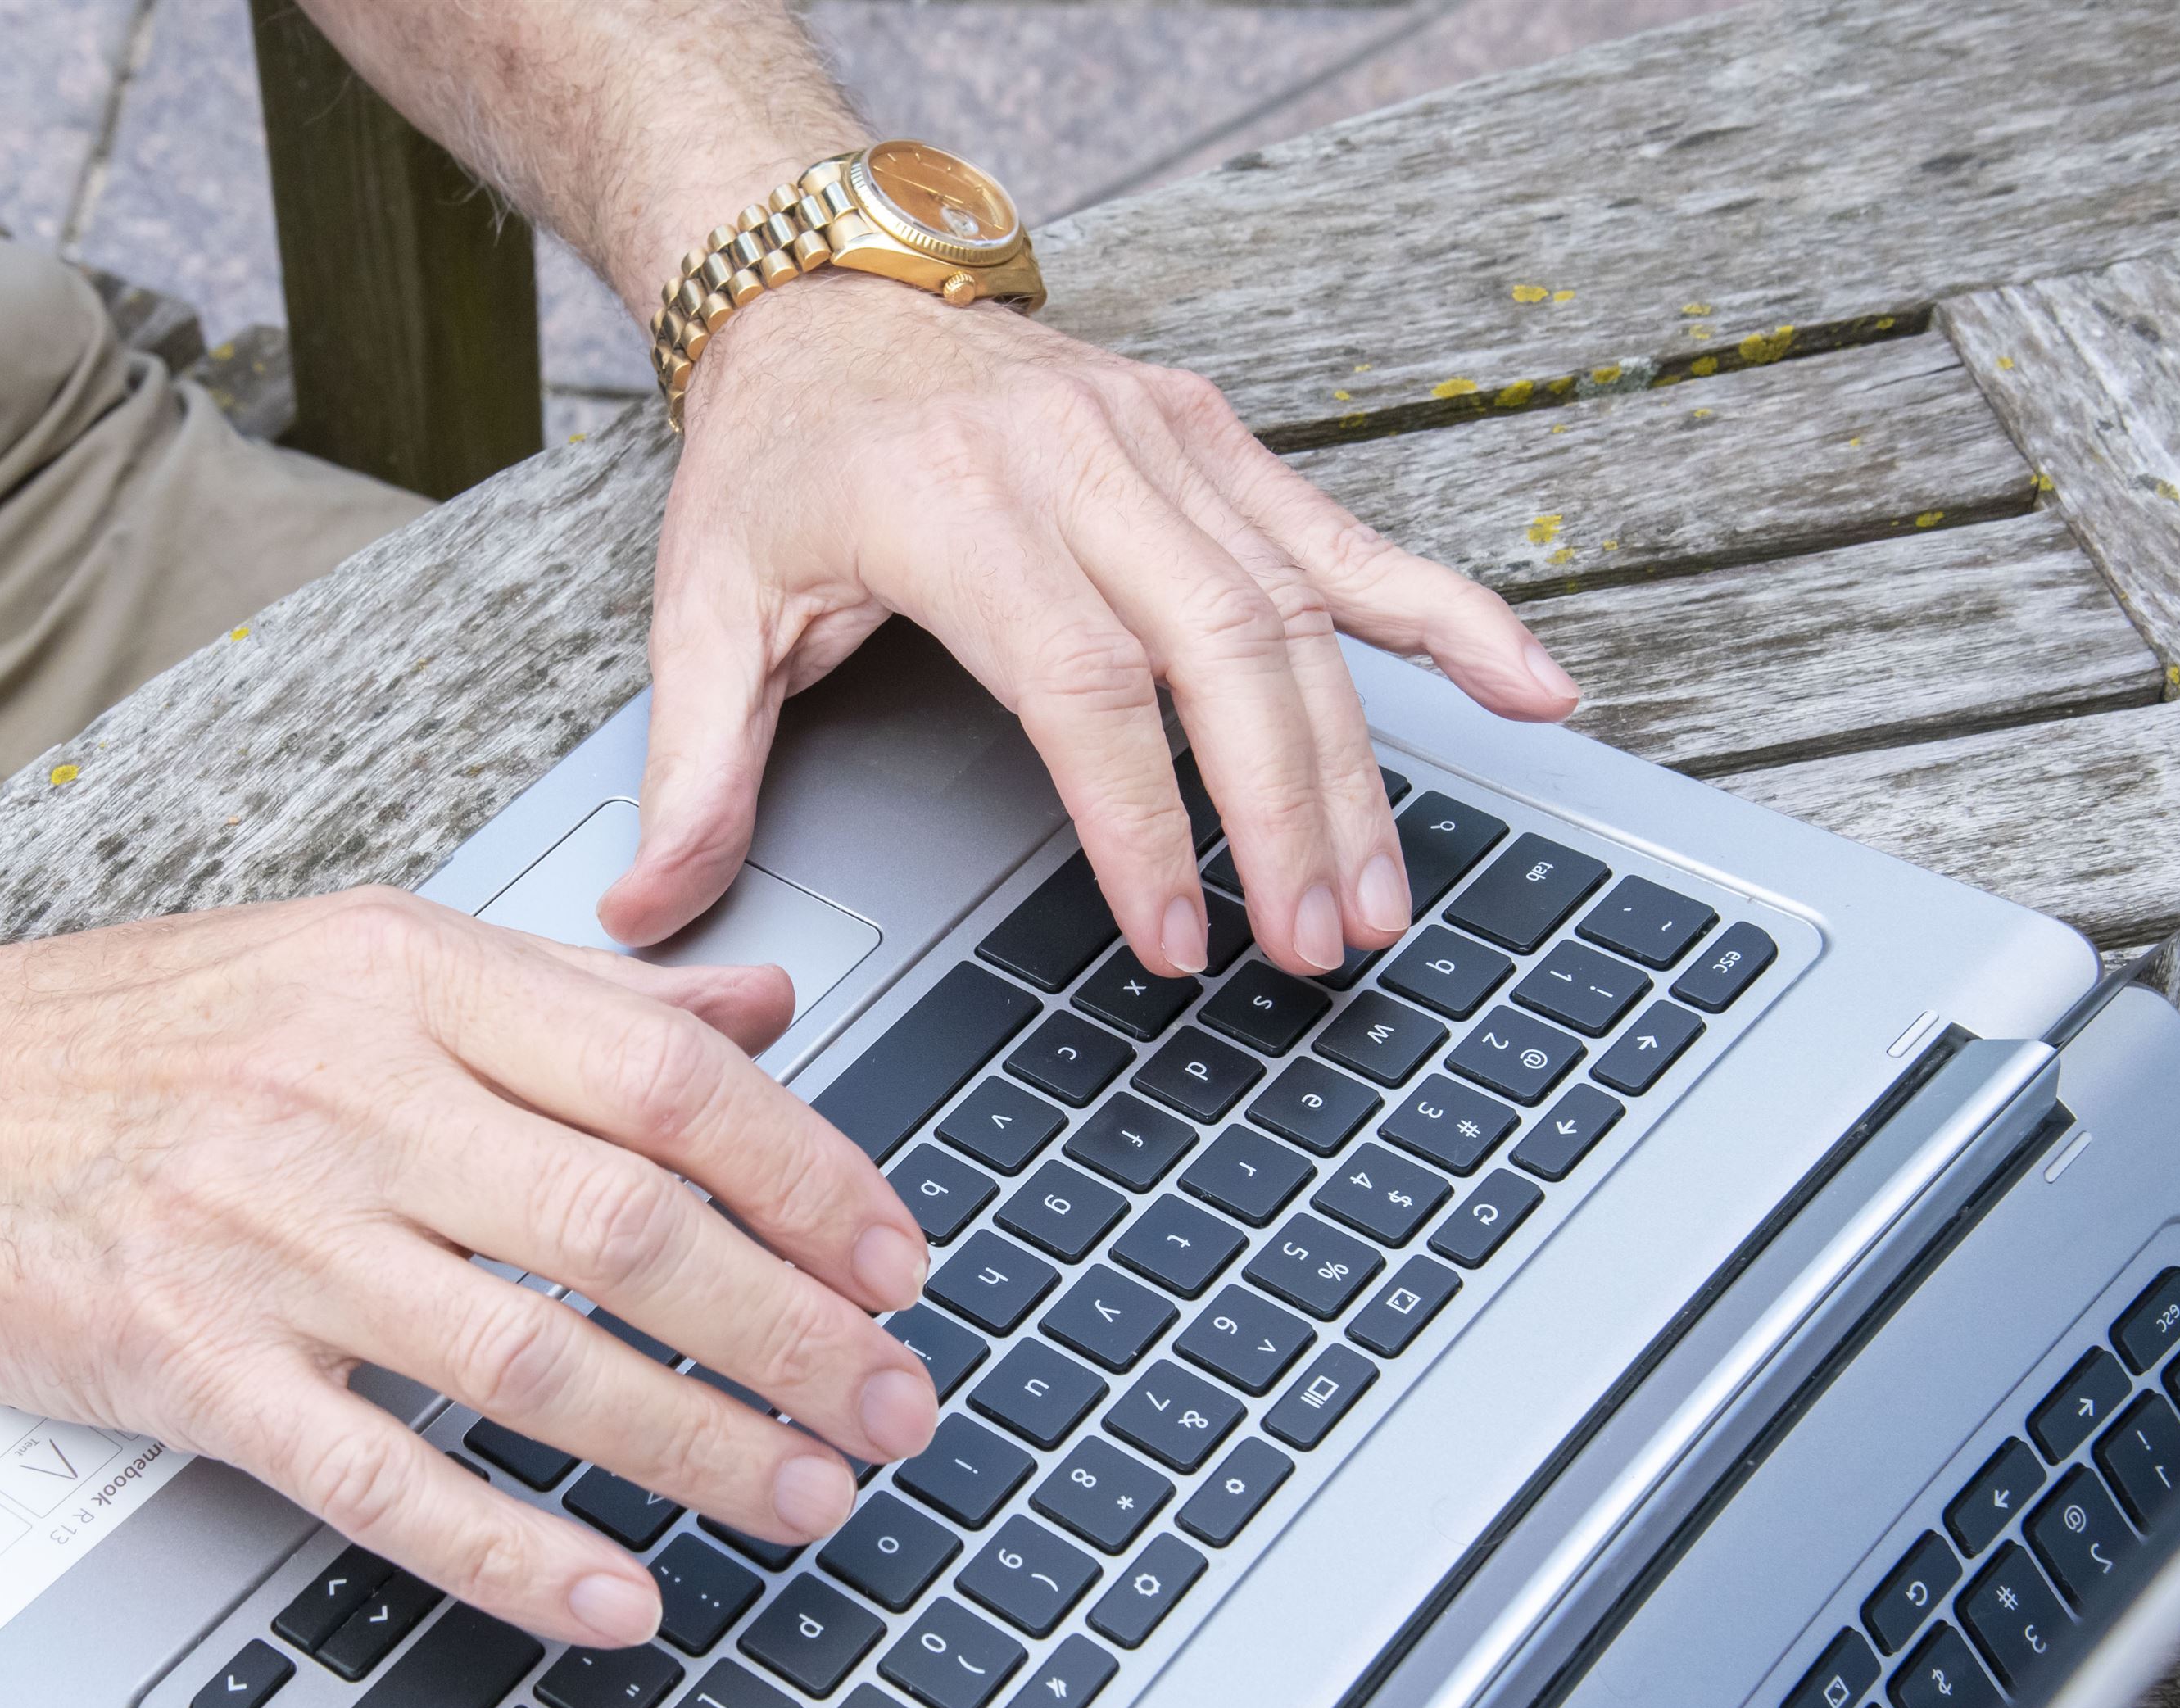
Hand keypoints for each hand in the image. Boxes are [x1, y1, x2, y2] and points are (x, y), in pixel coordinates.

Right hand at [0, 890, 940, 1645]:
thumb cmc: (120, 1034)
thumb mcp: (350, 953)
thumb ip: (563, 993)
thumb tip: (760, 1008)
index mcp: (401, 973)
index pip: (665, 1076)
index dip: (813, 1178)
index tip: (900, 1259)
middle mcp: (343, 1092)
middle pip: (630, 1224)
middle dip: (797, 1332)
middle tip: (898, 1405)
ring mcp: (262, 1235)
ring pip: (533, 1358)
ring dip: (699, 1445)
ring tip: (808, 1495)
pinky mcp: (185, 1362)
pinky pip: (381, 1477)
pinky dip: (513, 1551)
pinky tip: (616, 1597)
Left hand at [599, 275, 1580, 977]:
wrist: (825, 289)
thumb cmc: (775, 454)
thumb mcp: (704, 604)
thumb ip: (692, 767)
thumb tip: (645, 911)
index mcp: (959, 509)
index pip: (1085, 685)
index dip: (1144, 821)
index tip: (1175, 939)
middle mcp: (1083, 460)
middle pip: (1225, 650)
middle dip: (1285, 811)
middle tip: (1316, 946)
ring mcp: (1166, 439)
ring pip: (1302, 607)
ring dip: (1357, 762)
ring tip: (1383, 895)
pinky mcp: (1215, 436)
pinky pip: (1353, 530)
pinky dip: (1448, 615)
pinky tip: (1534, 689)